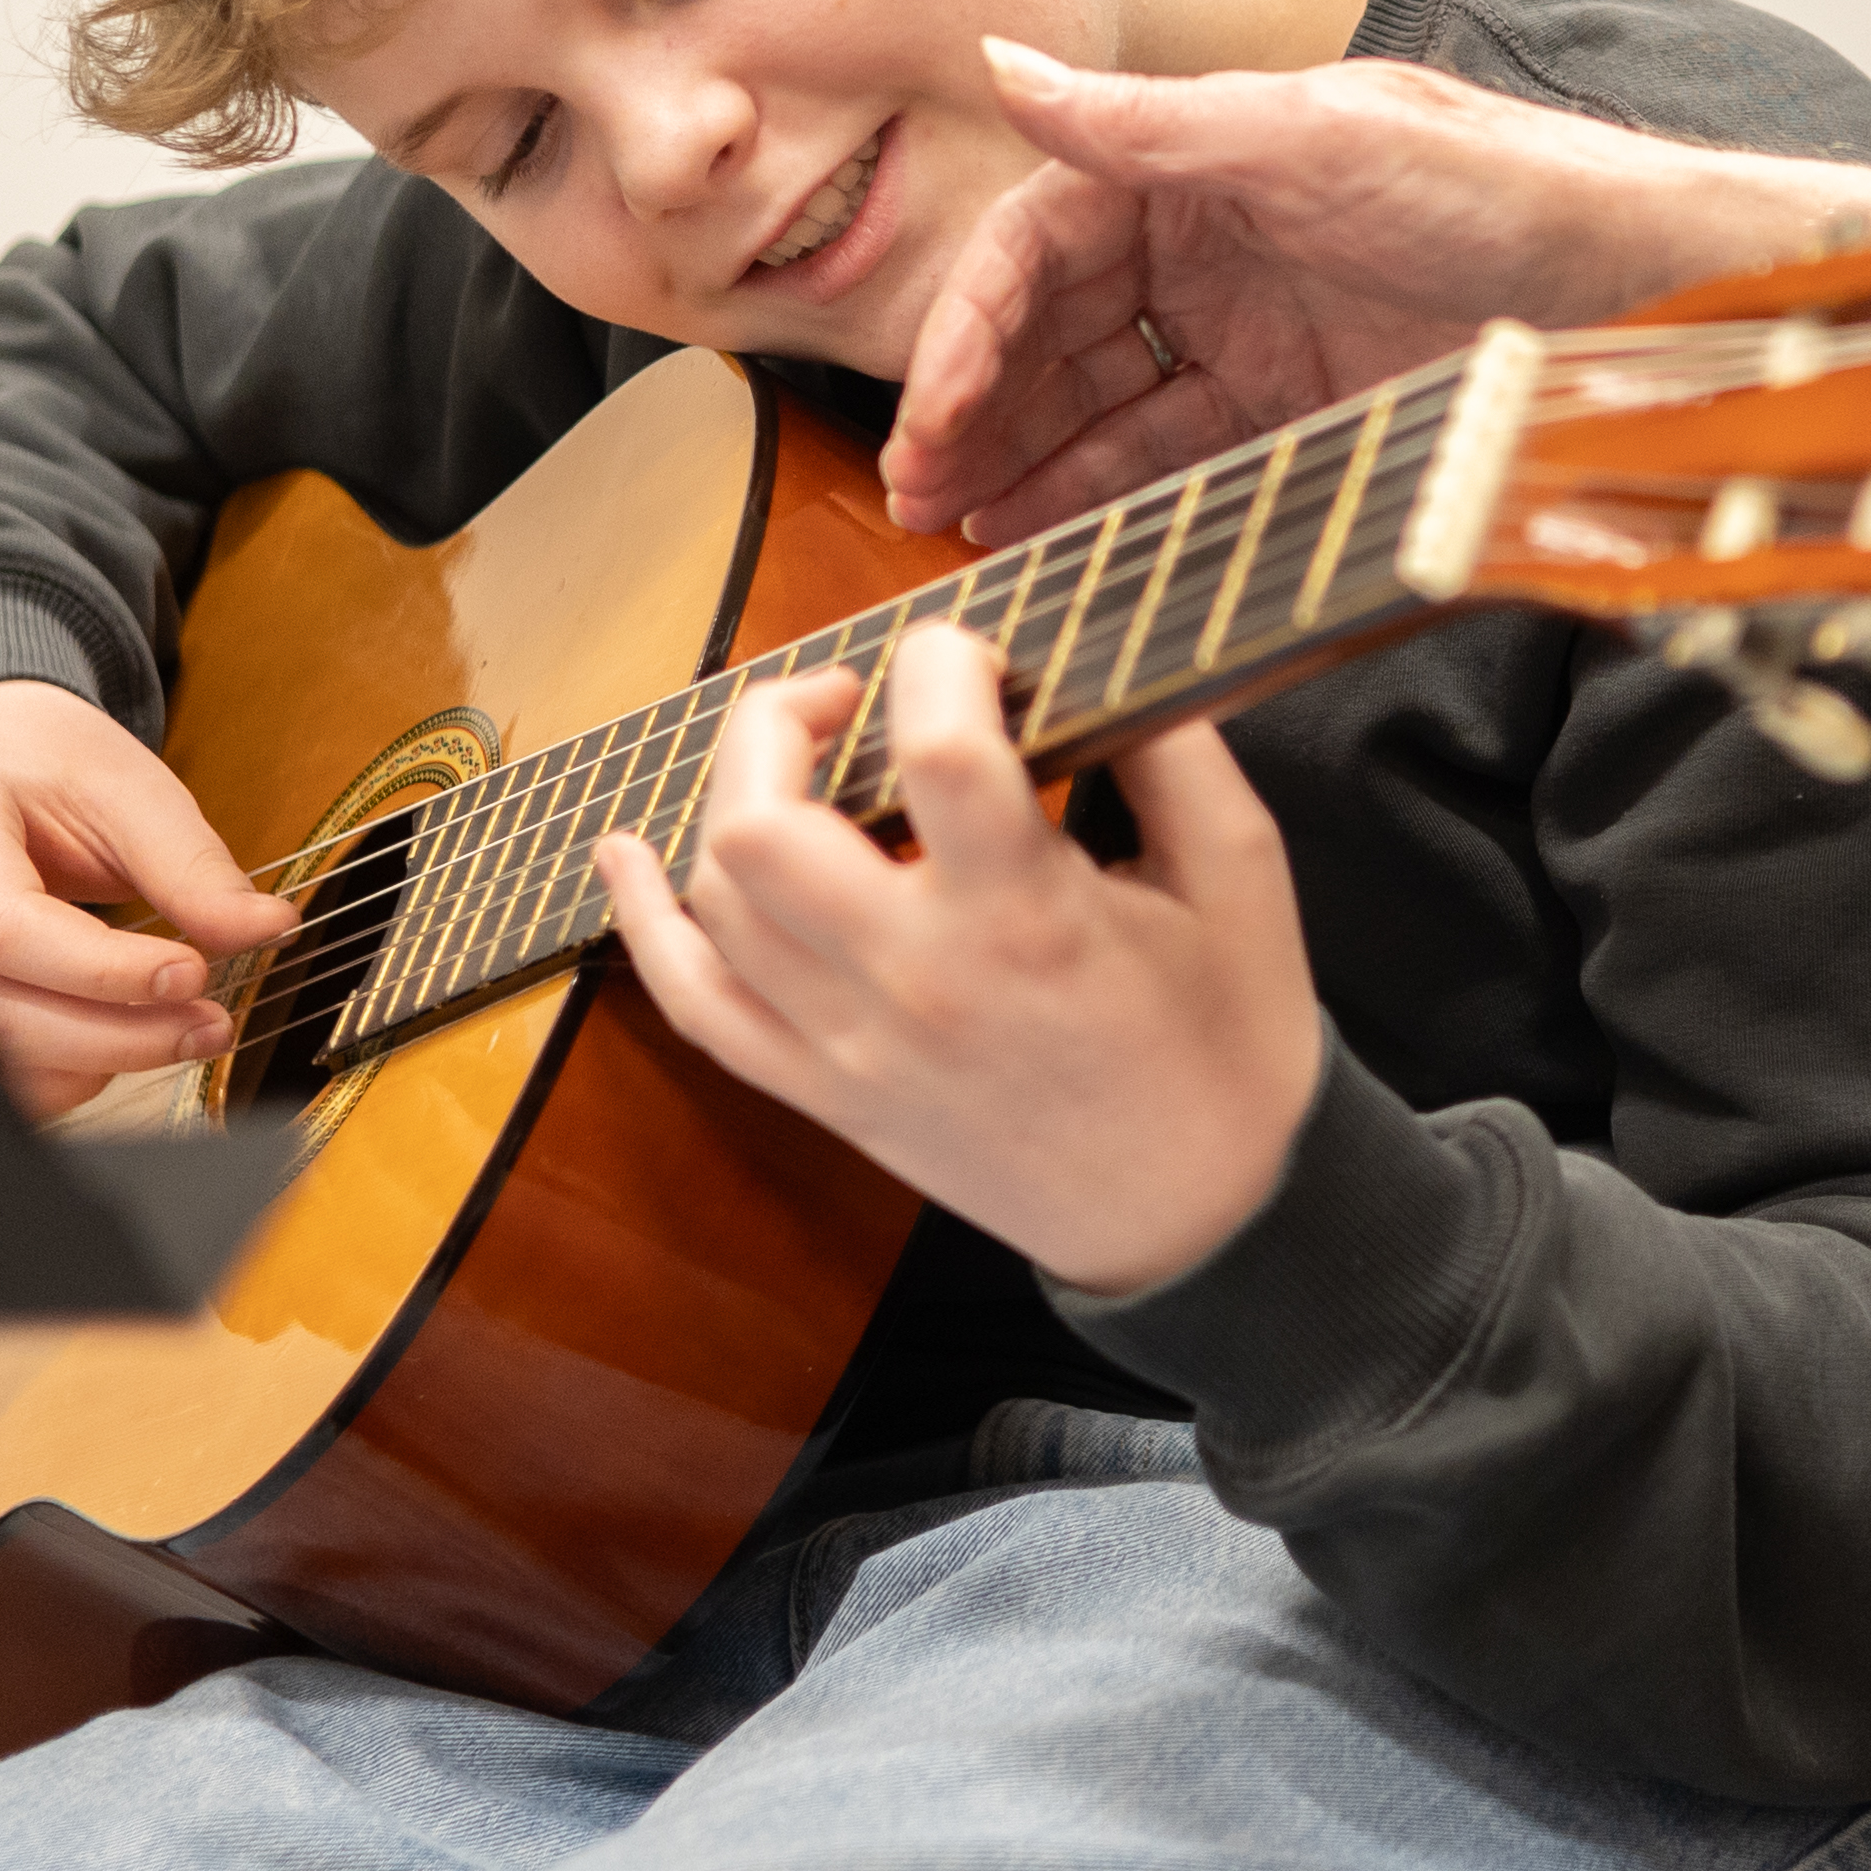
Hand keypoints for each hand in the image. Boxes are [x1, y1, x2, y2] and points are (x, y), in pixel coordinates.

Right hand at [0, 678, 302, 1117]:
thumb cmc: (33, 755)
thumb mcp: (121, 781)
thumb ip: (189, 864)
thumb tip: (268, 928)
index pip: (6, 932)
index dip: (103, 972)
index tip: (192, 971)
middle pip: (1, 1015)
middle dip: (119, 1037)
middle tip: (212, 1024)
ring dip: (102, 1062)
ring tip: (185, 1029)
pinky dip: (70, 1069)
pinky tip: (127, 1036)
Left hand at [589, 622, 1323, 1296]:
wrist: (1201, 1220)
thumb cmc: (1229, 1045)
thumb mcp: (1243, 877)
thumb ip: (1175, 749)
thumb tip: (1105, 650)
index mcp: (1029, 920)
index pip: (939, 749)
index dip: (943, 660)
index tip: (974, 655)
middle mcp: (917, 980)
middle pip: (764, 823)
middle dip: (782, 720)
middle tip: (850, 697)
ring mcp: (854, 1048)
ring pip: (719, 898)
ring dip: (732, 798)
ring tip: (796, 760)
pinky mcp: (829, 1094)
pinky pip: (700, 1008)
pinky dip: (648, 924)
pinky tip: (626, 855)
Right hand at [880, 39, 1870, 540]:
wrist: (1663, 292)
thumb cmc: (1511, 190)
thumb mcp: (1324, 140)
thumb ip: (1154, 122)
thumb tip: (1006, 67)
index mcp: (1212, 160)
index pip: (1047, 237)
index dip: (976, 320)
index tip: (933, 408)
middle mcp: (1226, 246)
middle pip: (1064, 331)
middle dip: (983, 408)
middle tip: (921, 493)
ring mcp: (1270, 341)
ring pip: (1115, 409)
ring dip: (1036, 466)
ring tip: (970, 534)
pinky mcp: (1317, 420)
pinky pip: (1196, 466)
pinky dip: (1125, 502)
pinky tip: (1068, 542)